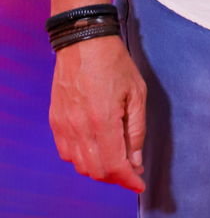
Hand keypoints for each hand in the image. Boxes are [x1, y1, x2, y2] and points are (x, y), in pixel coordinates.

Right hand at [49, 35, 146, 192]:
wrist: (83, 40)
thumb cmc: (114, 61)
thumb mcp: (136, 92)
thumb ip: (136, 130)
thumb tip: (135, 160)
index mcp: (103, 119)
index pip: (115, 165)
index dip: (128, 180)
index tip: (139, 183)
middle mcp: (80, 126)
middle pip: (96, 171)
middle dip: (116, 176)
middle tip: (130, 169)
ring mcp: (64, 125)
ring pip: (80, 165)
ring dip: (99, 169)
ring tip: (115, 158)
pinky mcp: (55, 120)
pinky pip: (66, 153)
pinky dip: (81, 158)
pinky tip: (95, 148)